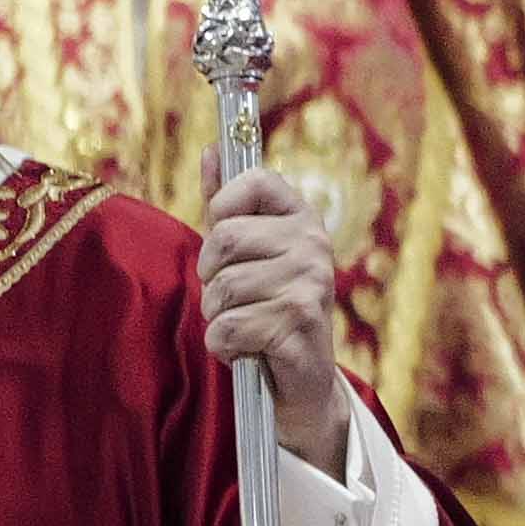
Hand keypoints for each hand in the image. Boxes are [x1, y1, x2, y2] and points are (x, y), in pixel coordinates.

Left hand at [201, 165, 347, 401]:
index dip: (223, 206)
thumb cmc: (268, 305)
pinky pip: (228, 327)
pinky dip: (224, 346)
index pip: (255, 179)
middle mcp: (314, 244)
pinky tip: (247, 348)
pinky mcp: (298, 324)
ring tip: (243, 324)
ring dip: (217, 316)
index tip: (224, 235)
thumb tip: (211, 150)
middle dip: (211, 277)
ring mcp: (310, 284)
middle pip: (224, 239)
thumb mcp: (248, 251)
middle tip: (231, 296)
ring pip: (222, 289)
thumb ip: (226, 204)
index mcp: (302, 218)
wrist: (304, 376)